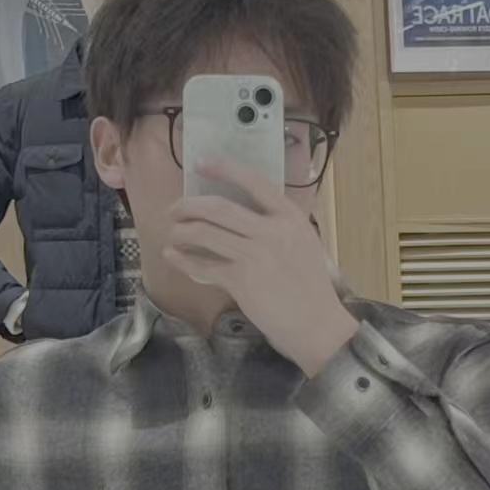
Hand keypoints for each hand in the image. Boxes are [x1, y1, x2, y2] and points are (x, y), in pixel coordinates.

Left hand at [163, 160, 357, 376]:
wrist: (317, 324)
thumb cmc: (310, 287)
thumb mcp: (303, 244)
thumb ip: (277, 225)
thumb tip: (243, 214)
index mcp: (289, 217)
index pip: (253, 182)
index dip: (224, 169)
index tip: (201, 164)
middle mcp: (272, 231)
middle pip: (218, 207)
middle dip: (188, 205)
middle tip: (174, 210)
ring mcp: (255, 255)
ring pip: (205, 233)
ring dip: (181, 231)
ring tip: (172, 233)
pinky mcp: (241, 281)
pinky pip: (202, 265)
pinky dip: (182, 259)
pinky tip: (172, 256)